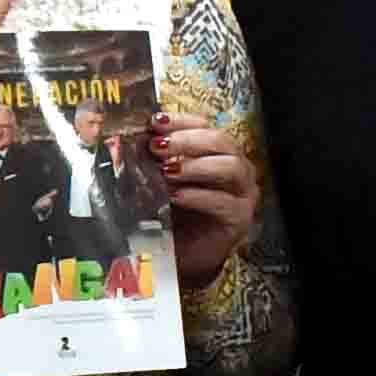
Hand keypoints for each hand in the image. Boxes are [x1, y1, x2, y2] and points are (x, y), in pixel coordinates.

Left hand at [154, 112, 256, 284]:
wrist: (182, 254)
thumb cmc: (173, 214)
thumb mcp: (160, 181)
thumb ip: (154, 160)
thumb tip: (133, 138)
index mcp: (216, 152)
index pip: (205, 124)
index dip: (181, 120)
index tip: (154, 122)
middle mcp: (236, 166)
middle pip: (221, 140)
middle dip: (187, 140)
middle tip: (157, 147)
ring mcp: (243, 192)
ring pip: (230, 167)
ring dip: (195, 166)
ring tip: (167, 171)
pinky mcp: (240, 218)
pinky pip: (224, 202)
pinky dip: (198, 196)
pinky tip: (176, 197)